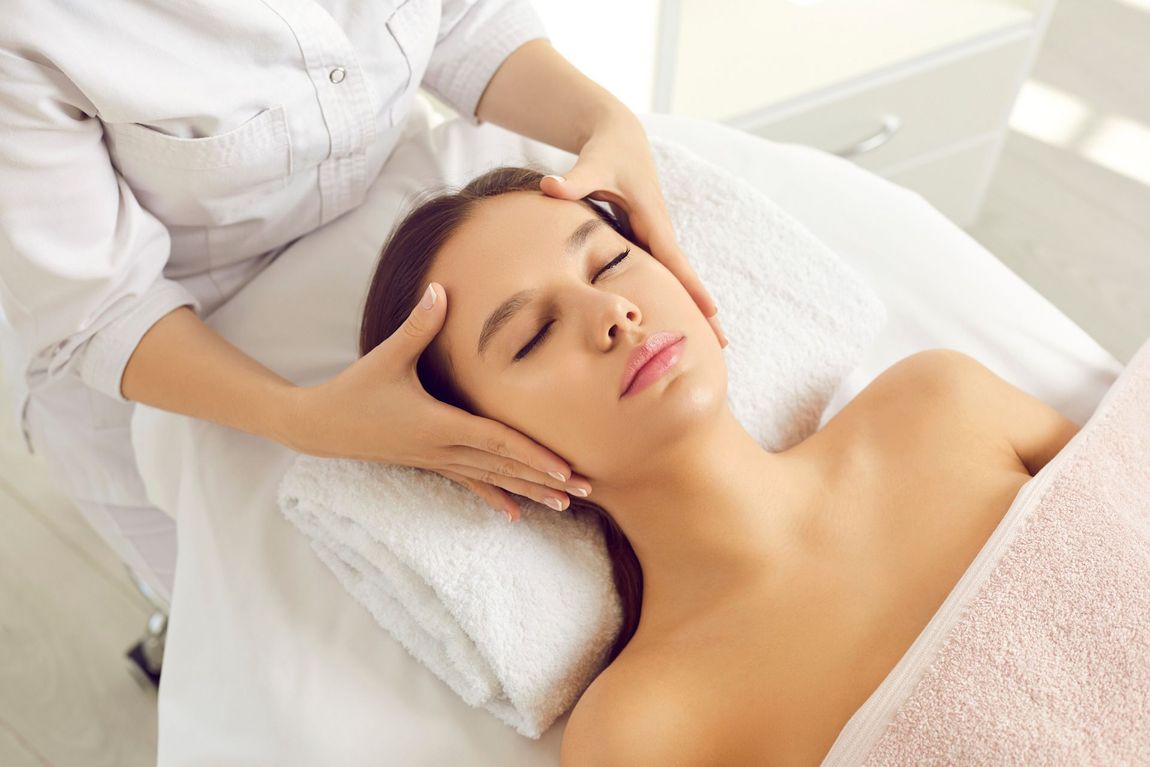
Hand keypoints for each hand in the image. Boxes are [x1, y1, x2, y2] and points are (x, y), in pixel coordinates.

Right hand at [284, 282, 591, 521]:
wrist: (319, 426)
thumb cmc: (355, 389)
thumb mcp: (386, 356)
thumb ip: (417, 325)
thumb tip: (439, 289)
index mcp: (439, 424)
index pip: (496, 442)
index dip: (532, 455)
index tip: (565, 469)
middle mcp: (443, 449)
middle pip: (504, 467)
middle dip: (545, 480)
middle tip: (587, 492)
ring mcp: (437, 460)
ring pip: (492, 480)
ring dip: (529, 491)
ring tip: (566, 506)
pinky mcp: (430, 463)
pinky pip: (470, 483)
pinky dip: (495, 496)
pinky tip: (515, 515)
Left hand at [540, 110, 728, 347]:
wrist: (617, 135)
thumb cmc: (605, 150)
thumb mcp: (591, 164)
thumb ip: (573, 180)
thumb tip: (549, 186)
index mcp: (652, 217)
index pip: (673, 259)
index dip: (690, 286)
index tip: (710, 313)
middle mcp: (659, 230)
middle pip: (682, 276)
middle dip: (702, 308)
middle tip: (722, 344)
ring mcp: (654, 236)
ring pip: (673, 276)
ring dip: (691, 306)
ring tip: (710, 342)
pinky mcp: (645, 238)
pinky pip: (660, 271)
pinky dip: (671, 294)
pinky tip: (675, 318)